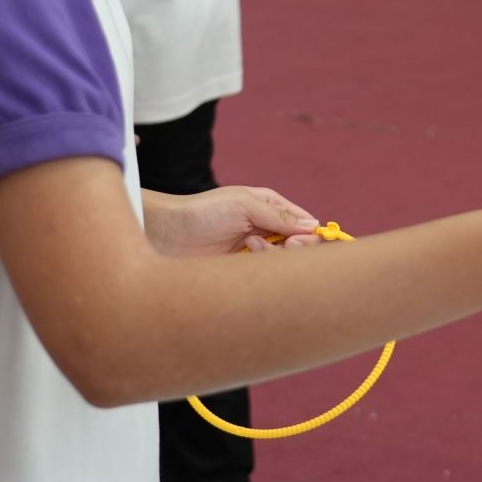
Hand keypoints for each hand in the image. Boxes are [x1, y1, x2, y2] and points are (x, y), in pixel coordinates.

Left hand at [144, 186, 320, 257]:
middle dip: (294, 249)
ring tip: (250, 248)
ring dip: (272, 256)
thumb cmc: (203, 212)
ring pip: (283, 263)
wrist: (166, 236)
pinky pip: (265, 276)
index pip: (306, 224)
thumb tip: (315, 226)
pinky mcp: (242, 271)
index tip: (299, 243)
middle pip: (300, 247)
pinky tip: (244, 258)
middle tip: (282, 247)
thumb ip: (280, 216)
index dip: (311, 235)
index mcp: (271, 207)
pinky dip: (261, 270)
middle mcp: (266, 229)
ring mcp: (254, 251)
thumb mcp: (245, 205)